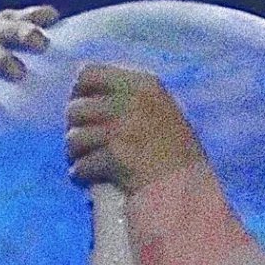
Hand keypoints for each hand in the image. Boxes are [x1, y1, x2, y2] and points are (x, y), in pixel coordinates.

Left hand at [65, 63, 203, 195]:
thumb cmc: (178, 157)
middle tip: (80, 144)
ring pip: (75, 137)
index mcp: (144, 85)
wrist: (189, 190)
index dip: (78, 94)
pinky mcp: (116, 157)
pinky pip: (82, 163)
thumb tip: (92, 98)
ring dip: (74, 152)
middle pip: (77, 108)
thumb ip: (133, 99)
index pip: (89, 74)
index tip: (82, 112)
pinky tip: (83, 178)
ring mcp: (123, 129)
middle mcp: (131, 102)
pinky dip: (80, 173)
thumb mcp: (163, 112)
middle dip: (75, 128)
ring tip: (80, 161)